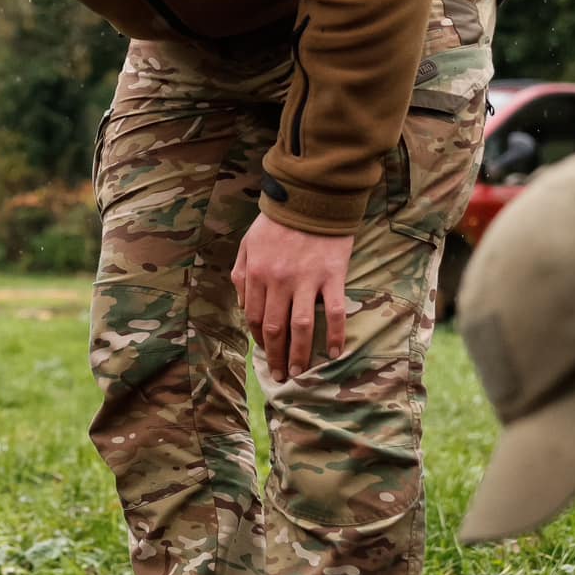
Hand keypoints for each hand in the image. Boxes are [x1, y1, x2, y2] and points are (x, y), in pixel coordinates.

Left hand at [231, 214, 353, 382]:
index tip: (264, 352)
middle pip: (276, 328)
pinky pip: (334, 313)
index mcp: (256, 274)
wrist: (311, 199)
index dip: (259, 339)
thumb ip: (241, 274)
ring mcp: (306, 280)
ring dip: (299, 354)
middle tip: (280, 376)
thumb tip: (244, 305)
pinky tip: (333, 353)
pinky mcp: (332, 277)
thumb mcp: (247, 244)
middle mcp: (278, 281)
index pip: (255, 317)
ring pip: (301, 327)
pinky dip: (334, 336)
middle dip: (275, 355)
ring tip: (300, 372)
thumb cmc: (276, 222)